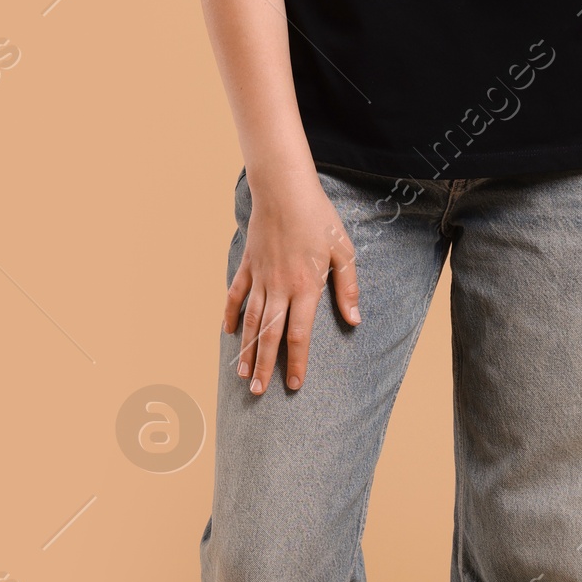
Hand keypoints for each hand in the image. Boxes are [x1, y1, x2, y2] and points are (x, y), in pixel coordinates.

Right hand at [225, 169, 359, 394]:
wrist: (284, 189)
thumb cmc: (319, 218)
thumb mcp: (344, 251)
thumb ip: (348, 288)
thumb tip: (355, 321)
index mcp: (306, 287)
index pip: (300, 335)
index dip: (296, 363)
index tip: (294, 385)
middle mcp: (280, 287)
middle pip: (270, 335)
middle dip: (264, 366)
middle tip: (258, 392)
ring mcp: (260, 277)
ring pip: (250, 321)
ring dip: (245, 349)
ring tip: (241, 374)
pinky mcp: (248, 264)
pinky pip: (235, 294)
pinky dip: (229, 314)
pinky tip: (226, 333)